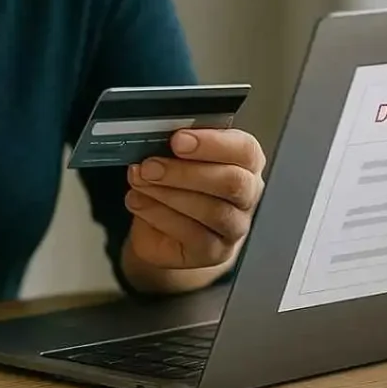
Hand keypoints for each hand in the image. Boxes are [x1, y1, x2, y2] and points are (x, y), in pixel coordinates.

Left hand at [124, 128, 265, 271]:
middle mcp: (247, 194)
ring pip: (211, 210)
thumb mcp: (182, 157)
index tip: (178, 140)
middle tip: (151, 165)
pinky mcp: (215, 252)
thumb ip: (181, 145)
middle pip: (231, 182)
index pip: (244, 149)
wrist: (168, 229)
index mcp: (246, 162)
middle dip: (185, 172)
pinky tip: (139, 201)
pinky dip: (158, 214)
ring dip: (167, 193)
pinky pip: (192, 234)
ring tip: (140, 181)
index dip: (212, 143)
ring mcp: (234, 226)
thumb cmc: (180, 183)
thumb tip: (159, 134)